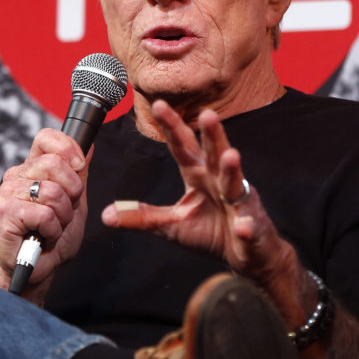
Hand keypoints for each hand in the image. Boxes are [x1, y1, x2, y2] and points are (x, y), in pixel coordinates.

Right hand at [0, 128, 88, 300]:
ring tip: (52, 228)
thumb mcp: (75, 201)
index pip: (46, 138)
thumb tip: (88, 145)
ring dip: (62, 217)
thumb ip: (79, 173)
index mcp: (33, 168)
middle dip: (72, 194)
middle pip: (54, 164)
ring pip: (52, 192)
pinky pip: (44, 214)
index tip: (79, 167)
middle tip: (63, 213)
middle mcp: (17, 176)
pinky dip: (52, 231)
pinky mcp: (5, 214)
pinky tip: (44, 237)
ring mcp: (8, 194)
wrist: (41, 269)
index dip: (67, 148)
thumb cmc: (54, 236)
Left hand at [100, 100, 298, 285]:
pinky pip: (249, 227)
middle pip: (214, 154)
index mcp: (198, 176)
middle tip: (208, 113)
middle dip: (212, 135)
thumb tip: (106, 214)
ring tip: (231, 156)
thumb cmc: (210, 231)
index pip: (183, 147)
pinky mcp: (252, 227)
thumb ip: (142, 216)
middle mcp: (219, 182)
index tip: (158, 105)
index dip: (172, 127)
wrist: (245, 253)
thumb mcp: (171, 224)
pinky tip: (244, 227)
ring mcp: (239, 202)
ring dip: (233, 170)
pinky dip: (247, 227)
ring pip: (235, 182)